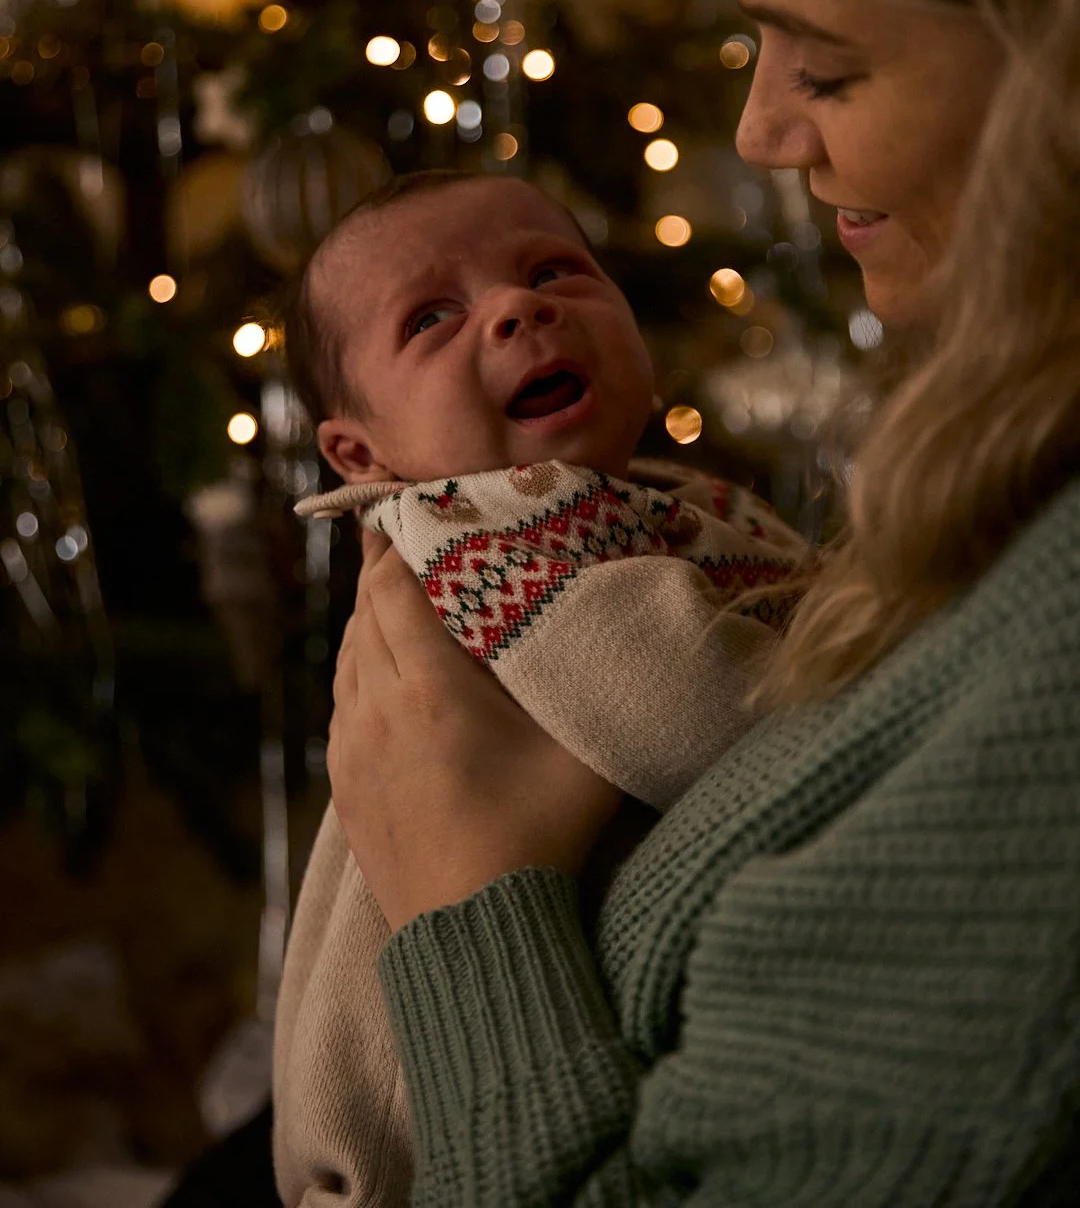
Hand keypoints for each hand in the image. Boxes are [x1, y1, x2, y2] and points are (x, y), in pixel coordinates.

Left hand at [327, 531, 621, 931]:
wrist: (474, 938)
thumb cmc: (539, 840)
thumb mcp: (585, 756)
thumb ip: (600, 681)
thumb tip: (627, 621)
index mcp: (429, 690)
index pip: (392, 590)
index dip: (398, 544)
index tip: (414, 511)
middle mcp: (377, 709)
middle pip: (365, 614)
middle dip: (386, 572)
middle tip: (413, 540)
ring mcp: (353, 749)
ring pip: (348, 657)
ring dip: (371, 620)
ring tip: (402, 597)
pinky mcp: (344, 784)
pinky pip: (343, 701)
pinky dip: (360, 668)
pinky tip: (386, 670)